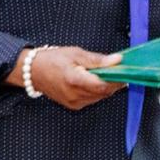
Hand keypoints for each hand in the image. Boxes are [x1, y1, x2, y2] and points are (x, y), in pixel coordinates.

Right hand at [6, 46, 125, 109]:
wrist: (34, 72)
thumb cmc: (53, 59)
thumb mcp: (76, 53)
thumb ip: (98, 60)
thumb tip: (117, 60)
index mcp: (74, 80)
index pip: (103, 85)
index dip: (117, 79)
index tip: (125, 71)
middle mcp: (74, 95)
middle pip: (103, 92)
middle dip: (114, 82)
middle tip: (120, 70)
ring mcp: (74, 102)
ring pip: (99, 97)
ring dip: (107, 87)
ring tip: (108, 74)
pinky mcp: (73, 106)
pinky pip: (92, 99)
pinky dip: (98, 91)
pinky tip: (96, 81)